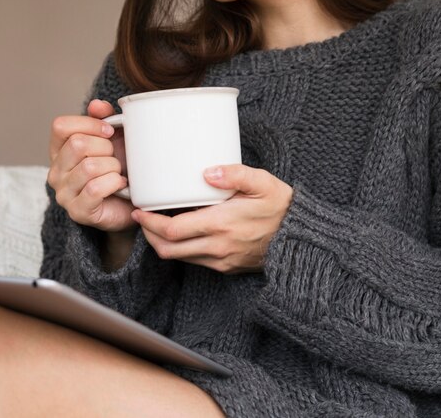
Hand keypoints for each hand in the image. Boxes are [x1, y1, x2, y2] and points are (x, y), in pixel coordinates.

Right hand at [47, 99, 135, 232]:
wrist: (129, 206)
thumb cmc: (118, 170)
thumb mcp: (112, 140)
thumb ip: (103, 119)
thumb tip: (96, 105)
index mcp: (59, 151)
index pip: (61, 126)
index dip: (89, 124)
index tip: (110, 132)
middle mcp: (55, 172)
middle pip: (77, 144)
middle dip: (105, 147)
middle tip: (115, 157)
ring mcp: (64, 194)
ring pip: (89, 167)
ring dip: (113, 167)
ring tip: (118, 173)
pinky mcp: (78, 211)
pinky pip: (96, 188)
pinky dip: (114, 183)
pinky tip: (120, 185)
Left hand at [131, 165, 292, 273]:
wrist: (300, 239)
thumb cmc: (280, 206)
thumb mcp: (262, 182)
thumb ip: (234, 174)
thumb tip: (206, 172)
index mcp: (221, 224)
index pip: (172, 230)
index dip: (150, 223)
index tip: (140, 211)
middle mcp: (217, 246)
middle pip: (168, 248)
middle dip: (149, 234)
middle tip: (142, 218)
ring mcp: (221, 260)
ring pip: (178, 258)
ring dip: (163, 243)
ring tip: (157, 224)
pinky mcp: (226, 268)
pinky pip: (194, 262)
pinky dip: (180, 249)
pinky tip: (181, 233)